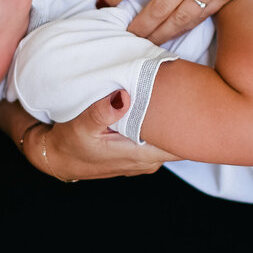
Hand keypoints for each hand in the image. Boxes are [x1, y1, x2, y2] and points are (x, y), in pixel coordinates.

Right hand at [37, 90, 178, 180]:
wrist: (58, 159)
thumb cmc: (70, 143)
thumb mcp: (82, 125)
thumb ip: (103, 111)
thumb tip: (124, 97)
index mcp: (141, 156)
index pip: (182, 146)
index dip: (191, 126)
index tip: (194, 102)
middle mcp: (148, 162)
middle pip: (180, 142)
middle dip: (185, 119)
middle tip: (186, 91)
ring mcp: (144, 160)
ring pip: (169, 141)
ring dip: (171, 122)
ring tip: (172, 96)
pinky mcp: (138, 156)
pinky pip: (158, 141)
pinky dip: (160, 126)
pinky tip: (155, 108)